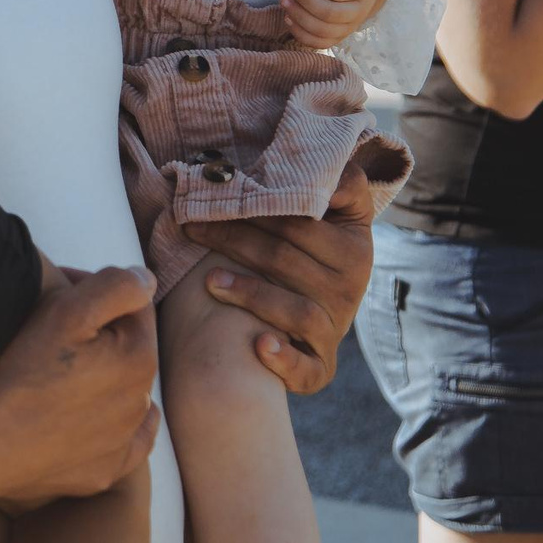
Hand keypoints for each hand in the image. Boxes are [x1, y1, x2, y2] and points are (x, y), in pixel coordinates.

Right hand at [0, 265, 158, 504]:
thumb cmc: (19, 369)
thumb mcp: (67, 309)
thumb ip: (118, 287)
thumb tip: (146, 281)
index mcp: (139, 360)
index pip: (132, 308)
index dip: (95, 291)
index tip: (59, 291)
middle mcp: (139, 405)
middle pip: (127, 350)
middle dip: (100, 333)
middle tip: (51, 326)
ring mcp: (121, 444)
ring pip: (123, 394)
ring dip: (103, 375)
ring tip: (59, 369)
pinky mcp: (101, 474)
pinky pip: (121, 444)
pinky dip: (110, 426)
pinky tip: (88, 415)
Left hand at [187, 163, 377, 393]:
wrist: (331, 313)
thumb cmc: (322, 250)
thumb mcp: (343, 213)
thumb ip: (341, 183)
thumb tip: (329, 174)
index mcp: (353, 245)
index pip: (300, 223)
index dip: (257, 206)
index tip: (216, 192)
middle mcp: (348, 288)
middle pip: (285, 260)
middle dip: (234, 240)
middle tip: (190, 226)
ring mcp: (335, 327)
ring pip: (293, 310)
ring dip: (250, 295)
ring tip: (210, 281)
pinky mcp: (323, 365)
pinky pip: (308, 368)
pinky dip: (286, 361)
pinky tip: (259, 347)